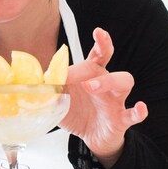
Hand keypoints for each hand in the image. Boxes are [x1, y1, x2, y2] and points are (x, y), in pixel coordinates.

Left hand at [60, 28, 147, 168]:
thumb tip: (28, 84)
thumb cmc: (77, 112)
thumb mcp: (58, 99)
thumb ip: (46, 89)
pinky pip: (133, 114)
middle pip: (111, 62)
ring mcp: (115, 100)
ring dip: (109, 81)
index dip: (101, 42)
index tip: (98, 31)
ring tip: (93, 87)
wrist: (90, 137)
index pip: (98, 55)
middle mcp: (106, 84)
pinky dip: (139, 111)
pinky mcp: (120, 119)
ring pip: (124, 82)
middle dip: (106, 51)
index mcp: (92, 75)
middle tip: (93, 49)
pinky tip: (140, 108)